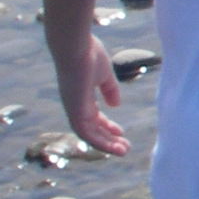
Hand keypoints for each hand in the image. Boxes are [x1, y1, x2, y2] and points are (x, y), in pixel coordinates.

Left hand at [57, 36, 128, 156]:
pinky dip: (99, 141)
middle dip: (108, 138)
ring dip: (105, 144)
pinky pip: (85, 132)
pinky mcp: (74, 110)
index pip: (94, 116)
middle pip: (91, 128)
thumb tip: (115, 104)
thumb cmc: (89, 54)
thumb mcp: (104, 74)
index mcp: (82, 96)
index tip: (121, 132)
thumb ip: (109, 89)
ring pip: (88, 134)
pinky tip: (113, 145)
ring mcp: (73, 108)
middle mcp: (75, 105)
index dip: (107, 126)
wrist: (75, 46)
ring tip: (123, 151)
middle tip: (125, 147)